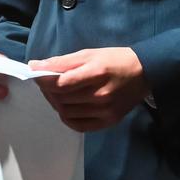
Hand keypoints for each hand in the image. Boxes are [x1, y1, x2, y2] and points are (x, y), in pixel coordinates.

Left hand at [30, 47, 150, 131]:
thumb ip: (62, 62)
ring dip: (56, 103)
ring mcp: (105, 111)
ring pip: (67, 113)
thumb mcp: (89, 53)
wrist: (145, 72)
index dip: (43, 80)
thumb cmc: (115, 59)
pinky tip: (67, 107)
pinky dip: (67, 117)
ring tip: (57, 93)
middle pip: (62, 99)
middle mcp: (101, 95)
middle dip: (48, 90)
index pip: (61, 84)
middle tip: (46, 82)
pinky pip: (79, 125)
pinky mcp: (109, 121)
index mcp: (96, 73)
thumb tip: (35, 65)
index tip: (36, 74)